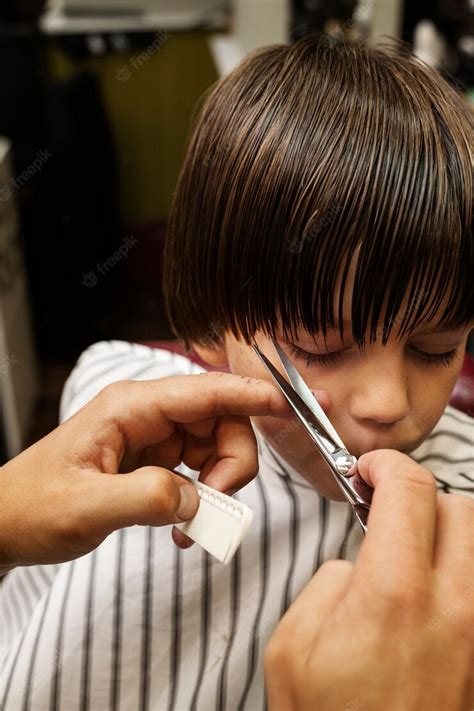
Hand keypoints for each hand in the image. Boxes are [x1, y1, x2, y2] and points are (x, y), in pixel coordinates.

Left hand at [0, 372, 290, 571]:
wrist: (7, 523)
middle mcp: (148, 415)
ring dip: (220, 486)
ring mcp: (153, 437)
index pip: (204, 390)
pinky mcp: (154, 461)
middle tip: (215, 503)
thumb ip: (146, 498)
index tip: (289, 404)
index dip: (251, 394)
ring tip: (192, 525)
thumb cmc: (33, 505)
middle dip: (233, 462)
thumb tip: (197, 498)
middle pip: (222, 419)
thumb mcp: (85, 507)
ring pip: (217, 446)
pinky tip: (184, 526)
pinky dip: (204, 498)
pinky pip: (200, 470)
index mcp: (130, 407)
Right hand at [265, 450, 473, 710]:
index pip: (411, 490)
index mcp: (392, 595)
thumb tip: (356, 564)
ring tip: (417, 548)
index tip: (369, 470)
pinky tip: (436, 590)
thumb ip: (326, 583)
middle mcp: (452, 606)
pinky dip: (463, 572)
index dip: (387, 465)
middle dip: (422, 497)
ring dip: (452, 530)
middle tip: (390, 510)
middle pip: (462, 506)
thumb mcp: (291, 648)